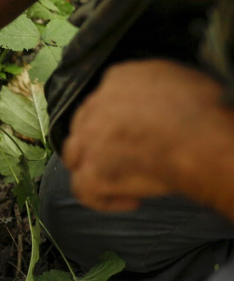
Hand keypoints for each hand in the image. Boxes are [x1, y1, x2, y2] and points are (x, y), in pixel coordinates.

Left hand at [62, 60, 233, 214]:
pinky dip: (104, 200)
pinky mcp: (91, 171)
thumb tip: (159, 103)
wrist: (203, 139)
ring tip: (122, 180)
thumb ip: (156, 89)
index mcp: (119, 78)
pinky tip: (131, 202)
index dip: (116, 119)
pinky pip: (84, 189)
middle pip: (84, 126)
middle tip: (126, 158)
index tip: (135, 133)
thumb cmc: (205, 111)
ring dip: (94, 168)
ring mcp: (88, 139)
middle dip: (100, 143)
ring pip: (75, 155)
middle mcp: (96, 105)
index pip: (104, 99)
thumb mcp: (181, 79)